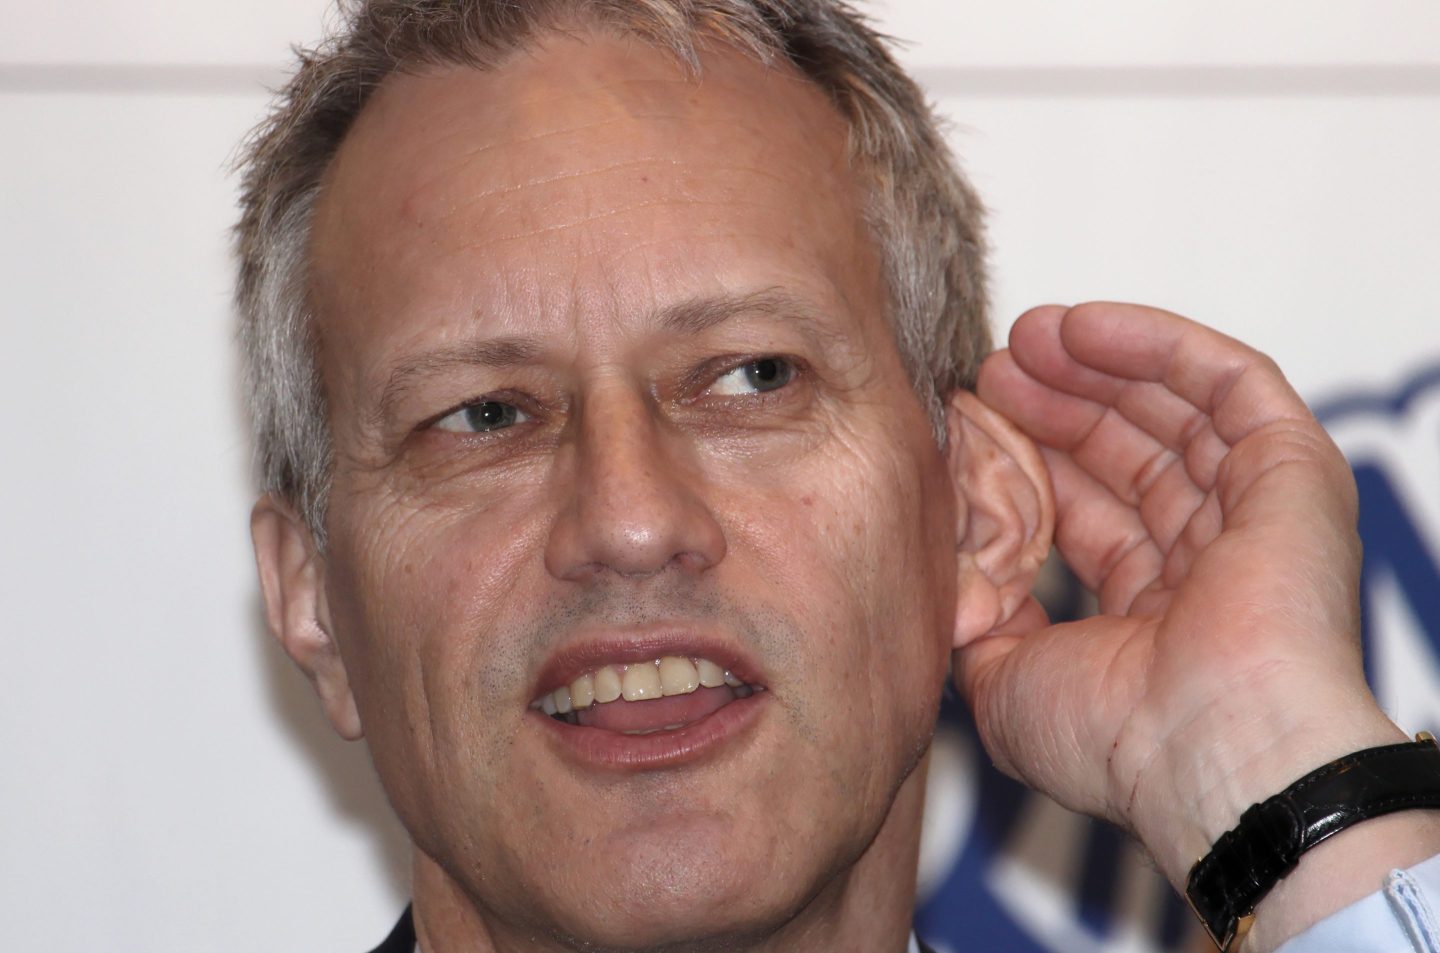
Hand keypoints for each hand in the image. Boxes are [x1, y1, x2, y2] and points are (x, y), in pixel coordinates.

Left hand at [956, 302, 1407, 895]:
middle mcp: (1207, 561)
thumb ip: (978, 617)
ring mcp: (1255, 513)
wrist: (1208, 753)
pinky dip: (1158, 345)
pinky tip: (1084, 325)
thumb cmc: (1113, 740)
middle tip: (991, 367)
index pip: (1085, 513)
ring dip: (1096, 365)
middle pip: (1127, 454)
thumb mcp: (1003, 678)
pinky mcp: (1295, 470)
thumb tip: (952, 574)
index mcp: (1151, 615)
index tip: (969, 424)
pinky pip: (1230, 383)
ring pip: (1173, 410)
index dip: (1028, 462)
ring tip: (1023, 336)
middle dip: (1055, 405)